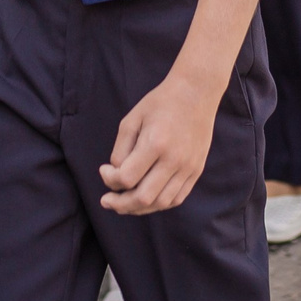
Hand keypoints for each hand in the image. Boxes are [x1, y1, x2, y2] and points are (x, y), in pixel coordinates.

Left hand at [99, 70, 217, 214]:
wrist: (196, 93)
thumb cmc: (160, 103)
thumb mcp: (133, 119)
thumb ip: (121, 149)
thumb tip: (116, 174)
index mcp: (155, 143)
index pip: (127, 177)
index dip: (110, 180)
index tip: (104, 170)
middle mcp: (174, 159)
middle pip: (143, 198)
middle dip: (120, 204)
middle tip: (107, 201)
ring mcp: (188, 167)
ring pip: (161, 203)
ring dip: (139, 208)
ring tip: (125, 203)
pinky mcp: (196, 170)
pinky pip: (177, 198)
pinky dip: (158, 204)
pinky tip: (146, 199)